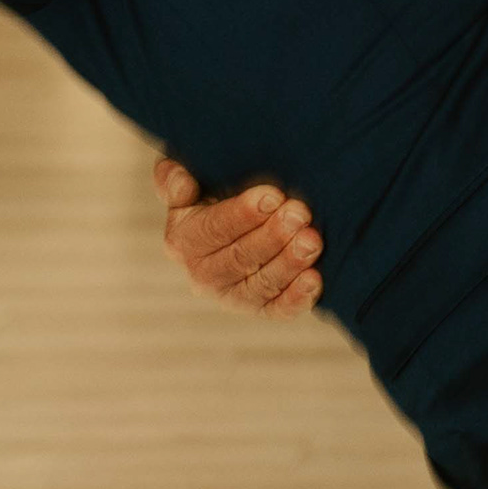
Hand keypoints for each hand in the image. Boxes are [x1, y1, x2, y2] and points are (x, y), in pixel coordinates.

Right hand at [155, 156, 324, 318]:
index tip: (273, 196)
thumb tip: (181, 182)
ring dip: (288, 264)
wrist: (240, 220)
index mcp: (182, 241)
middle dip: (271, 236)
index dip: (242, 214)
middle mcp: (203, 274)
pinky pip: (276, 310)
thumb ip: (173, 179)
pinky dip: (296, 298)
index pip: (212, 229)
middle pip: (239, 259)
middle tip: (300, 214)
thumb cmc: (214, 193)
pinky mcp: (259, 308)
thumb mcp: (189, 183)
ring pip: (260, 285)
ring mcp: (231, 295)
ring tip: (312, 241)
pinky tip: (314, 280)